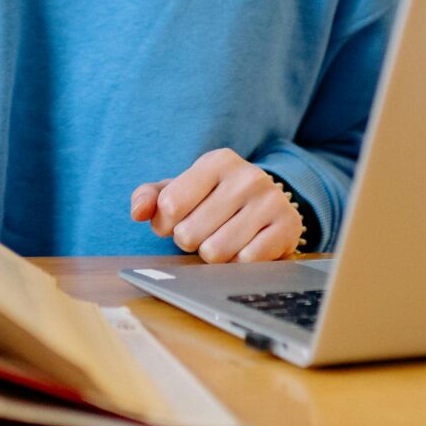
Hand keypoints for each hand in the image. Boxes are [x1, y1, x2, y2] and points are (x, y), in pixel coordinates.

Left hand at [128, 148, 303, 263]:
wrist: (268, 205)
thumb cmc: (214, 199)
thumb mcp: (181, 190)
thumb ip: (150, 197)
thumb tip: (138, 212)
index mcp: (217, 161)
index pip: (169, 205)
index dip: (165, 224)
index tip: (178, 219)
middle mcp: (247, 176)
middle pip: (189, 234)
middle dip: (190, 241)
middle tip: (204, 231)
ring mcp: (271, 201)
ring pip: (216, 253)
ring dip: (212, 256)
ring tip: (223, 239)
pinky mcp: (288, 227)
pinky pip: (245, 262)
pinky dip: (238, 263)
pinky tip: (245, 247)